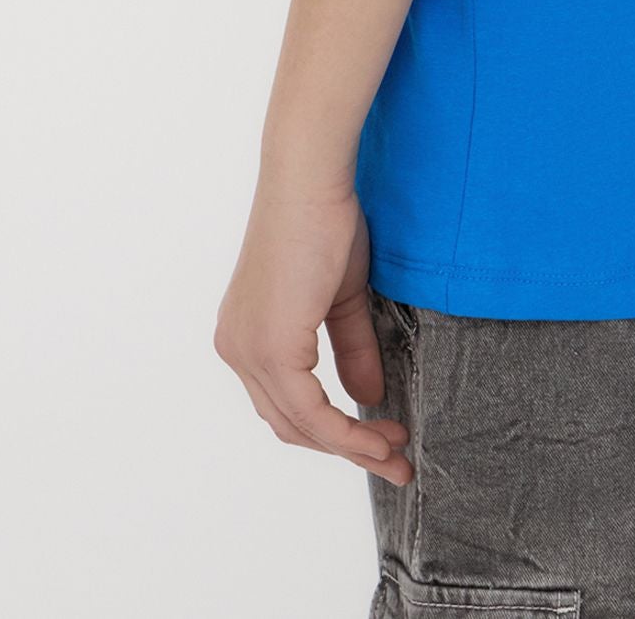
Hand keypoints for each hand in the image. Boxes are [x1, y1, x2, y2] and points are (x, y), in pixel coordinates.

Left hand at [214, 183, 413, 485]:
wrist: (311, 180)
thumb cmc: (326, 220)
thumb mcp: (343, 298)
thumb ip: (351, 350)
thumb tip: (367, 401)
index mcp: (246, 334)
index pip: (286, 402)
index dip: (331, 430)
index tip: (380, 439)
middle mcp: (237, 348)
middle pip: (289, 423)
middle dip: (344, 448)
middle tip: (394, 456)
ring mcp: (249, 351)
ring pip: (300, 425)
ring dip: (351, 447)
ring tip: (396, 451)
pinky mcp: (271, 349)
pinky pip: (311, 411)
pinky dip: (345, 432)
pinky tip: (377, 436)